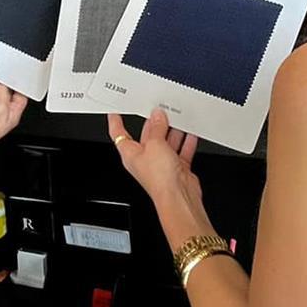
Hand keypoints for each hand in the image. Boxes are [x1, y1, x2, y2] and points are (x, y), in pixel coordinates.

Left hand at [108, 110, 203, 238]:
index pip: (119, 134)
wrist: (179, 197)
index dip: (115, 122)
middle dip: (154, 122)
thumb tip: (157, 116)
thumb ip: (157, 127)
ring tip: (178, 118)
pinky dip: (186, 142)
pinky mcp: (177, 168)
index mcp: (131, 154)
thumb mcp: (155, 144)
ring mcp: (161, 164)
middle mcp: (145, 159)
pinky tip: (191, 133)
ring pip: (166, 142)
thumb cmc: (159, 178)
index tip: (115, 112)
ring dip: (173, 131)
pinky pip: (181, 151)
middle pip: (147, 136)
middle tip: (160, 109)